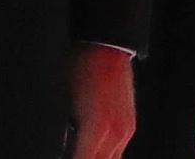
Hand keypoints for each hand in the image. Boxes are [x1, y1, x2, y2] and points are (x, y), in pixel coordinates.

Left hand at [70, 44, 135, 158]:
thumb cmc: (82, 69)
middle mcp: (115, 134)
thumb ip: (68, 134)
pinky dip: (106, 153)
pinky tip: (95, 148)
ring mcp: (125, 130)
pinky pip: (118, 149)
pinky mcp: (130, 123)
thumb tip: (66, 147)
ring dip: (98, 158)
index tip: (64, 157)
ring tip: (83, 150)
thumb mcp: (65, 103)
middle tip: (74, 153)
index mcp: (96, 130)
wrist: (106, 47)